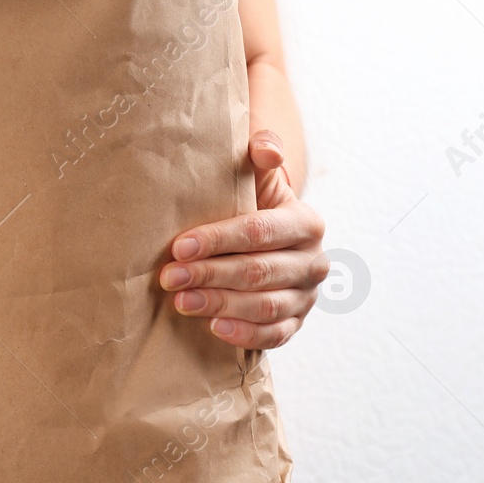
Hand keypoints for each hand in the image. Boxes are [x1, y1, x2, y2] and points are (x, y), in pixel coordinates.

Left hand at [159, 129, 327, 348]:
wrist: (268, 239)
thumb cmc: (252, 203)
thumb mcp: (257, 177)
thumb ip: (261, 154)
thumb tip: (264, 147)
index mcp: (305, 222)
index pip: (259, 232)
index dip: (218, 240)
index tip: (179, 246)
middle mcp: (313, 261)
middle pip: (258, 270)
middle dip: (210, 274)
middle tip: (170, 278)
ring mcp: (307, 296)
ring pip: (266, 305)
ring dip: (221, 304)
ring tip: (181, 303)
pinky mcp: (297, 322)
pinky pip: (276, 334)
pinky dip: (246, 334)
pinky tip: (214, 328)